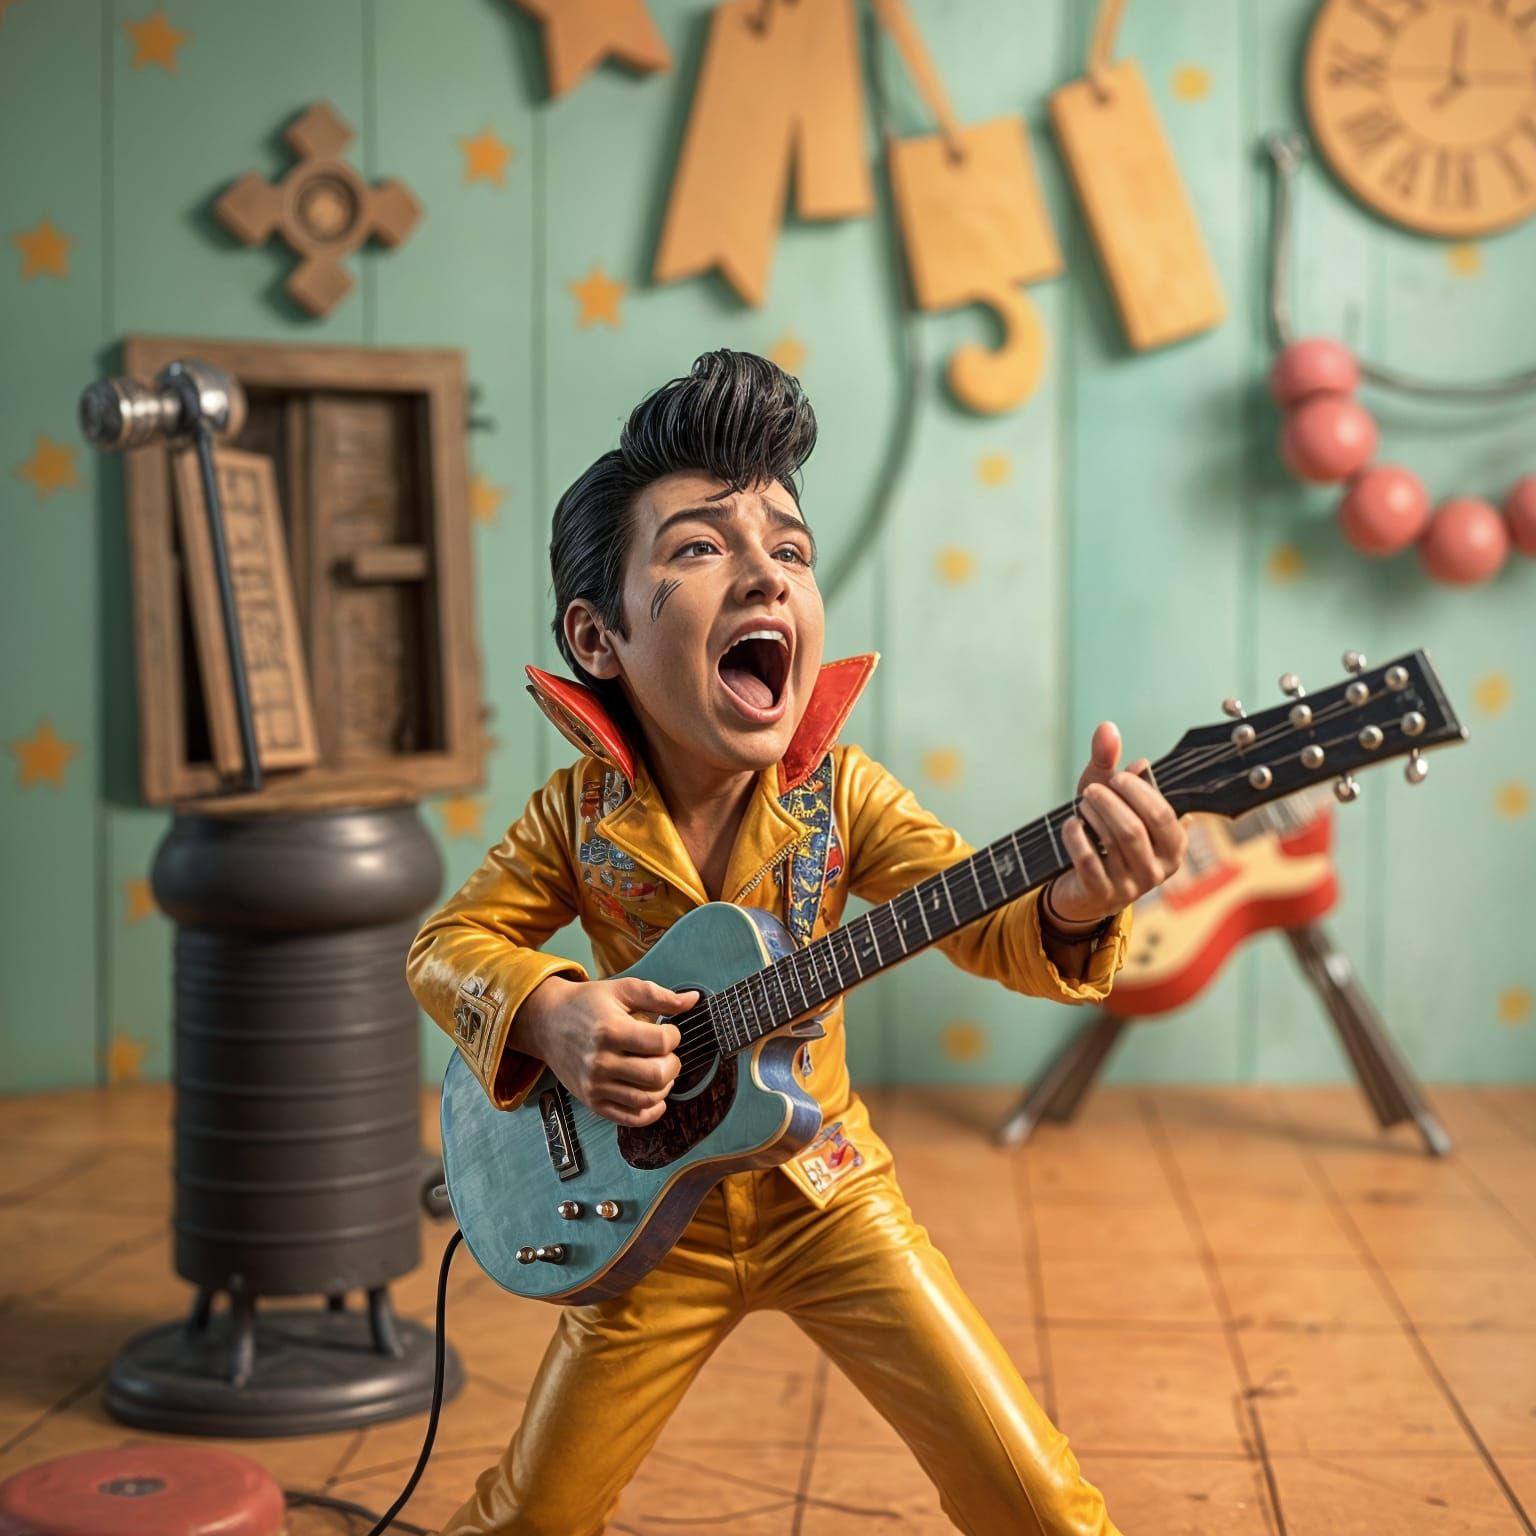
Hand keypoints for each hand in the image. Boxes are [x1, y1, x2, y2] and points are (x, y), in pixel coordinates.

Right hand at [517, 974, 697, 1126]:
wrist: (547, 1023)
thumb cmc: (588, 1003)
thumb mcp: (622, 989)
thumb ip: (659, 996)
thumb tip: (693, 1000)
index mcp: (610, 1030)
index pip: (661, 1042)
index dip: (674, 1035)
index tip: (668, 1031)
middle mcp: (600, 1062)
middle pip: (657, 1075)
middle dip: (673, 1063)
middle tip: (667, 1054)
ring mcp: (595, 1086)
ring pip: (647, 1099)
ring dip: (665, 1086)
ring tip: (660, 1070)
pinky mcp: (592, 1102)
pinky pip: (631, 1119)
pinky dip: (651, 1112)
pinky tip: (657, 1098)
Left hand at [1050, 721, 1186, 927]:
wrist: (1083, 886)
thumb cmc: (1102, 834)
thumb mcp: (1108, 798)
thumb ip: (1109, 763)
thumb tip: (1107, 728)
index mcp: (1173, 845)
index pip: (1162, 814)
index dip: (1137, 791)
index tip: (1118, 776)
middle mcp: (1158, 869)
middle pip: (1135, 828)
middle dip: (1110, 801)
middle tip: (1092, 788)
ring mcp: (1130, 886)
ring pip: (1112, 842)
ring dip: (1092, 815)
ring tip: (1083, 803)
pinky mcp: (1101, 894)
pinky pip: (1087, 859)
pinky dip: (1075, 836)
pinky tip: (1071, 824)